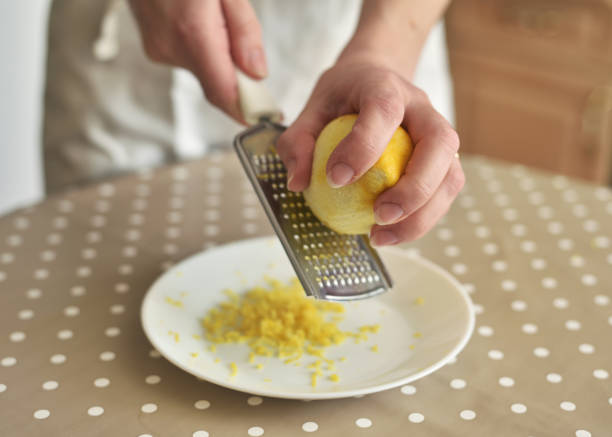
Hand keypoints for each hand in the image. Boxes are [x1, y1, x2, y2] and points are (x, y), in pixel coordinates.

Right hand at [128, 0, 266, 121]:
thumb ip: (243, 30)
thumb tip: (258, 73)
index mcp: (192, 32)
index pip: (223, 92)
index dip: (248, 111)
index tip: (269, 116)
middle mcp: (171, 48)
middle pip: (217, 84)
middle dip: (240, 80)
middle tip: (254, 63)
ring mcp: (159, 49)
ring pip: (204, 71)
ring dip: (221, 61)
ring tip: (218, 19)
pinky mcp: (154, 47)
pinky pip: (189, 60)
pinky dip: (205, 52)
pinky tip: (203, 22)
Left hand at [276, 57, 463, 244]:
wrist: (374, 79)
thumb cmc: (342, 97)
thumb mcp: (311, 111)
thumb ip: (298, 142)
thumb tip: (298, 183)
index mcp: (385, 87)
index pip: (384, 110)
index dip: (363, 147)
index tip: (335, 179)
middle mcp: (422, 108)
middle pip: (439, 144)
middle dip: (413, 188)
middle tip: (378, 216)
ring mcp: (439, 134)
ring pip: (450, 175)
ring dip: (422, 214)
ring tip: (382, 235)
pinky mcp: (444, 161)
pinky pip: (444, 193)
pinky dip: (423, 219)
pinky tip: (391, 233)